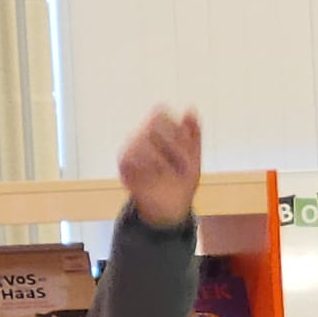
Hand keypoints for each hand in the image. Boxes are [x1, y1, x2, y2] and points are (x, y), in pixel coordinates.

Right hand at [118, 109, 201, 229]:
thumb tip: (191, 109)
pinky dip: (148, 166)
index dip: (175, 128)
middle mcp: (141, 136)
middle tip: (184, 163)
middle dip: (172, 145)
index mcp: (159, 131)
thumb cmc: (182, 179)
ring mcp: (130, 149)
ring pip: (142, 140)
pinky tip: (157, 175)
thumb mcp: (194, 157)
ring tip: (171, 171)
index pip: (160, 114)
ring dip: (162, 157)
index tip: (187, 145)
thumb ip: (193, 134)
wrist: (171, 207)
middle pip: (152, 126)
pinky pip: (132, 157)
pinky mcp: (123, 164)